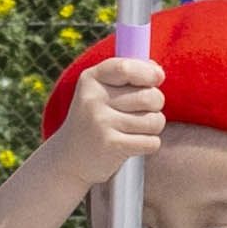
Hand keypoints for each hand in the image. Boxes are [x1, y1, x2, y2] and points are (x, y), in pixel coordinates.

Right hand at [40, 46, 167, 179]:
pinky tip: (132, 145)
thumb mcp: (102, 92)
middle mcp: (93, 99)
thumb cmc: (96, 121)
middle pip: (150, 96)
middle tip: (141, 113)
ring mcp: (100, 122)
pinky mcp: (110, 145)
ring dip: (153, 128)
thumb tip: (157, 71)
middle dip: (156, 106)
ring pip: (155, 121)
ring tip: (135, 130)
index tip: (157, 78)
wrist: (68, 160)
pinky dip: (149, 145)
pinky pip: (151, 142)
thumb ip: (128, 76)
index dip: (149, 73)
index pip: (127, 68)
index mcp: (91, 80)